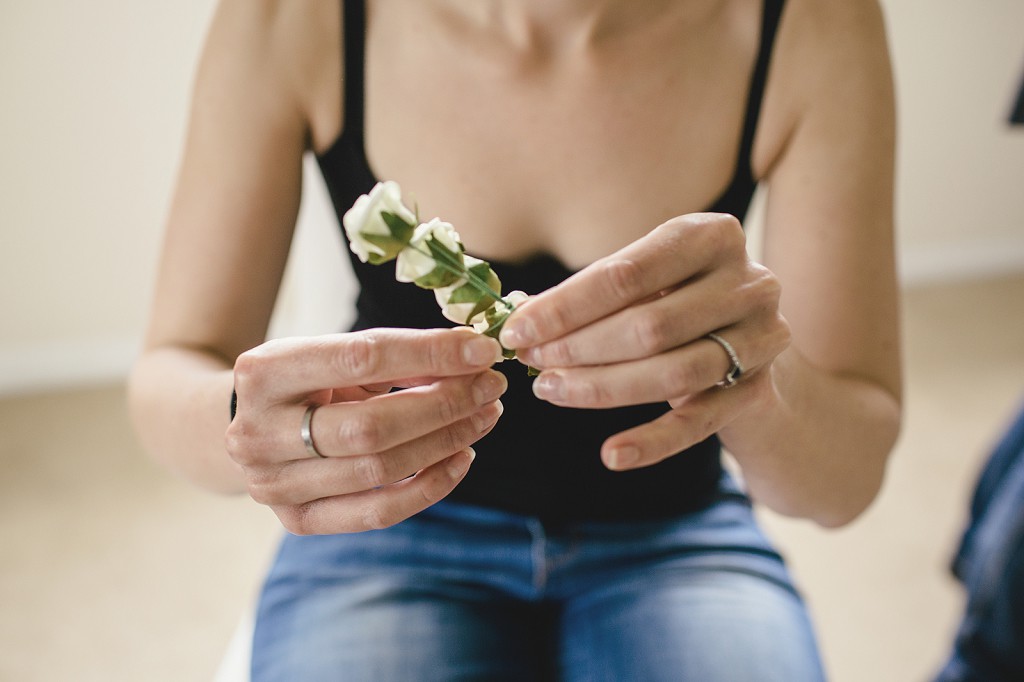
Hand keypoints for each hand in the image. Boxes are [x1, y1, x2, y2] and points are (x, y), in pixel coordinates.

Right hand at [225, 328, 506, 533]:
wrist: (243, 428)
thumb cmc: (305, 382)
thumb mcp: (336, 354)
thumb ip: (396, 357)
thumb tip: (472, 358)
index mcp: (265, 372)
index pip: (361, 358)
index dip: (430, 353)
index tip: (482, 351)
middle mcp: (259, 432)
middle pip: (372, 426)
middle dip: (445, 405)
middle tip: (491, 388)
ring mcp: (275, 485)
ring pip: (380, 470)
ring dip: (446, 442)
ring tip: (483, 416)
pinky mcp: (299, 521)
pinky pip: (378, 512)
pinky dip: (430, 486)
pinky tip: (462, 457)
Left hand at [499, 213, 789, 470]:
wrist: (757, 350)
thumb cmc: (681, 304)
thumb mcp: (647, 284)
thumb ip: (593, 295)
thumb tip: (520, 317)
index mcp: (711, 237)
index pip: (626, 275)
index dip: (566, 307)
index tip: (518, 331)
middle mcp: (748, 282)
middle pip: (649, 325)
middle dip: (579, 348)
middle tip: (532, 364)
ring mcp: (762, 337)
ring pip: (672, 373)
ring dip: (603, 388)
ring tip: (553, 391)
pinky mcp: (760, 390)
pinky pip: (699, 422)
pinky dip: (653, 441)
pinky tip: (612, 454)